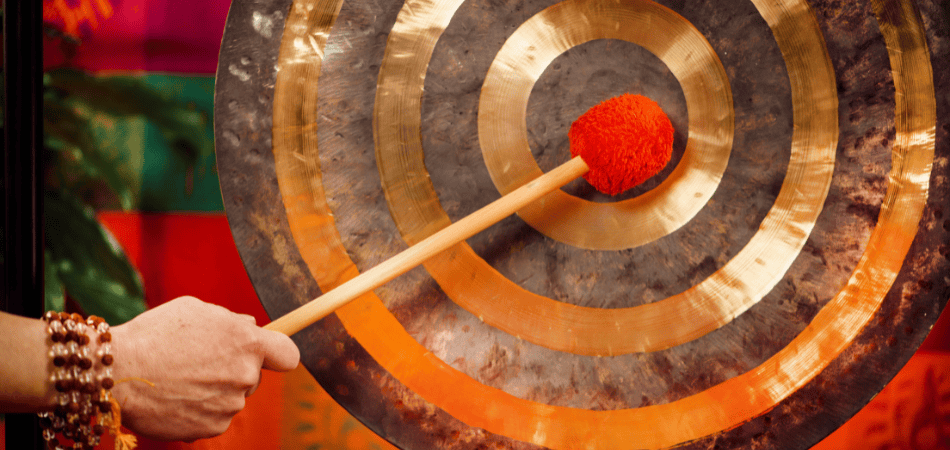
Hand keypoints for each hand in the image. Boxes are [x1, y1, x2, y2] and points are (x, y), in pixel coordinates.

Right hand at [109, 296, 299, 440]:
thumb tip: (251, 328)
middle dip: (234, 370)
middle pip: (254, 376)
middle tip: (200, 362)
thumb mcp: (196, 310)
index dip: (279, 354)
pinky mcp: (212, 428)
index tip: (270, 356)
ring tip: (180, 379)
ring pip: (232, 397)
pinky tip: (175, 398)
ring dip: (214, 391)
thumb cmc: (155, 334)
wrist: (118, 372)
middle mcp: (245, 376)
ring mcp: (230, 405)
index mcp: (248, 343)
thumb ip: (232, 320)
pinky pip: (214, 417)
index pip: (288, 354)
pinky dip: (199, 410)